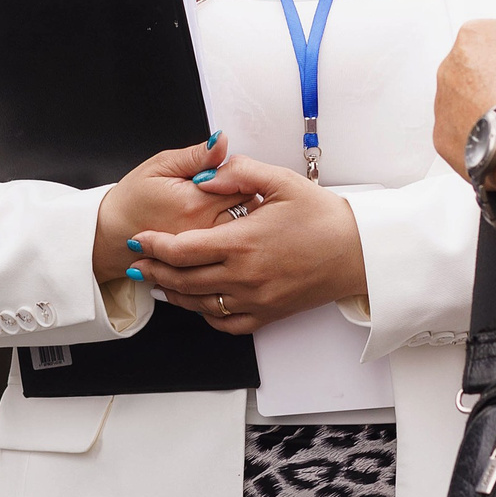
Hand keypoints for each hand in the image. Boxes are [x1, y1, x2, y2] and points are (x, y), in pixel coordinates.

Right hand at [93, 133, 242, 280]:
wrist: (112, 235)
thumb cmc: (133, 199)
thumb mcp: (161, 166)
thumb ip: (196, 156)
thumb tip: (222, 141)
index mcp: (196, 202)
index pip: (244, 183)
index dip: (240, 174)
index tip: (227, 173)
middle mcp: (206, 230)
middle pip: (250, 208)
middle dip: (245, 195)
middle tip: (228, 190)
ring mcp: (206, 252)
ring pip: (246, 231)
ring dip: (242, 218)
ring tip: (222, 209)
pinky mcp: (204, 263)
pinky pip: (232, 249)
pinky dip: (232, 238)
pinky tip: (219, 230)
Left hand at [125, 155, 362, 332]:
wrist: (358, 252)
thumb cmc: (322, 216)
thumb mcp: (281, 181)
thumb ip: (237, 173)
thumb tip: (203, 177)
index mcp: (242, 242)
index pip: (181, 250)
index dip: (153, 246)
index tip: (139, 240)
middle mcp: (243, 276)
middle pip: (182, 280)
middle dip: (154, 271)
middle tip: (137, 263)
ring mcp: (255, 300)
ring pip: (199, 304)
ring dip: (173, 294)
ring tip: (157, 282)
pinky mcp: (268, 314)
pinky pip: (226, 322)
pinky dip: (205, 315)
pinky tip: (197, 303)